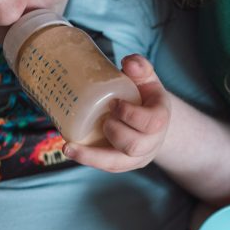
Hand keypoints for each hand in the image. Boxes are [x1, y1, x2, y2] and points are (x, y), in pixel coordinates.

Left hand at [62, 54, 170, 171]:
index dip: (131, 115)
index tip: (114, 103)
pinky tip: (69, 150)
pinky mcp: (122, 164)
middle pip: (134, 145)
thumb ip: (140, 68)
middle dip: (115, 131)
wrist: (150, 121)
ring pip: (117, 163)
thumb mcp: (146, 80)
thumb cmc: (144, 96)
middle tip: (104, 118)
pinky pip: (105, 166)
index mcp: (160, 119)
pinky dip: (87, 159)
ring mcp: (136, 157)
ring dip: (92, 154)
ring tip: (70, 145)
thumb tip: (128, 62)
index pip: (151, 123)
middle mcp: (151, 143)